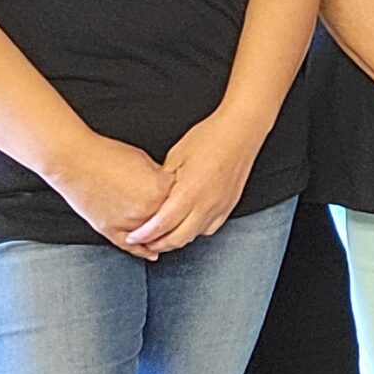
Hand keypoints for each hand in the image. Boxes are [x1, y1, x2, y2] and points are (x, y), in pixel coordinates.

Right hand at [49, 135, 176, 259]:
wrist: (73, 160)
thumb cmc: (106, 155)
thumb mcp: (144, 161)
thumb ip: (160, 178)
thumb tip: (170, 189)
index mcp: (158, 190)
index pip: (182, 201)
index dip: (182, 199)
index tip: (183, 199)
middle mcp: (146, 209)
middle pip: (169, 221)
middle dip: (173, 219)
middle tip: (178, 217)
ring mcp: (128, 223)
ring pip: (153, 238)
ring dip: (160, 237)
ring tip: (167, 234)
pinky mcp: (110, 230)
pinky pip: (131, 247)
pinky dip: (142, 251)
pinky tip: (151, 253)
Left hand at [125, 109, 263, 253]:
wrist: (240, 131)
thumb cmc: (210, 137)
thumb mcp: (176, 156)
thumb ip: (163, 182)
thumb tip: (153, 197)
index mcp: (190, 191)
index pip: (162, 223)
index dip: (144, 234)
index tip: (133, 237)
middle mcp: (206, 204)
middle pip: (177, 237)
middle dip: (157, 243)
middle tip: (143, 241)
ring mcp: (220, 207)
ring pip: (194, 236)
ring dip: (175, 239)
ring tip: (162, 236)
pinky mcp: (229, 205)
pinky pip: (209, 228)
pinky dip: (194, 231)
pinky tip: (186, 226)